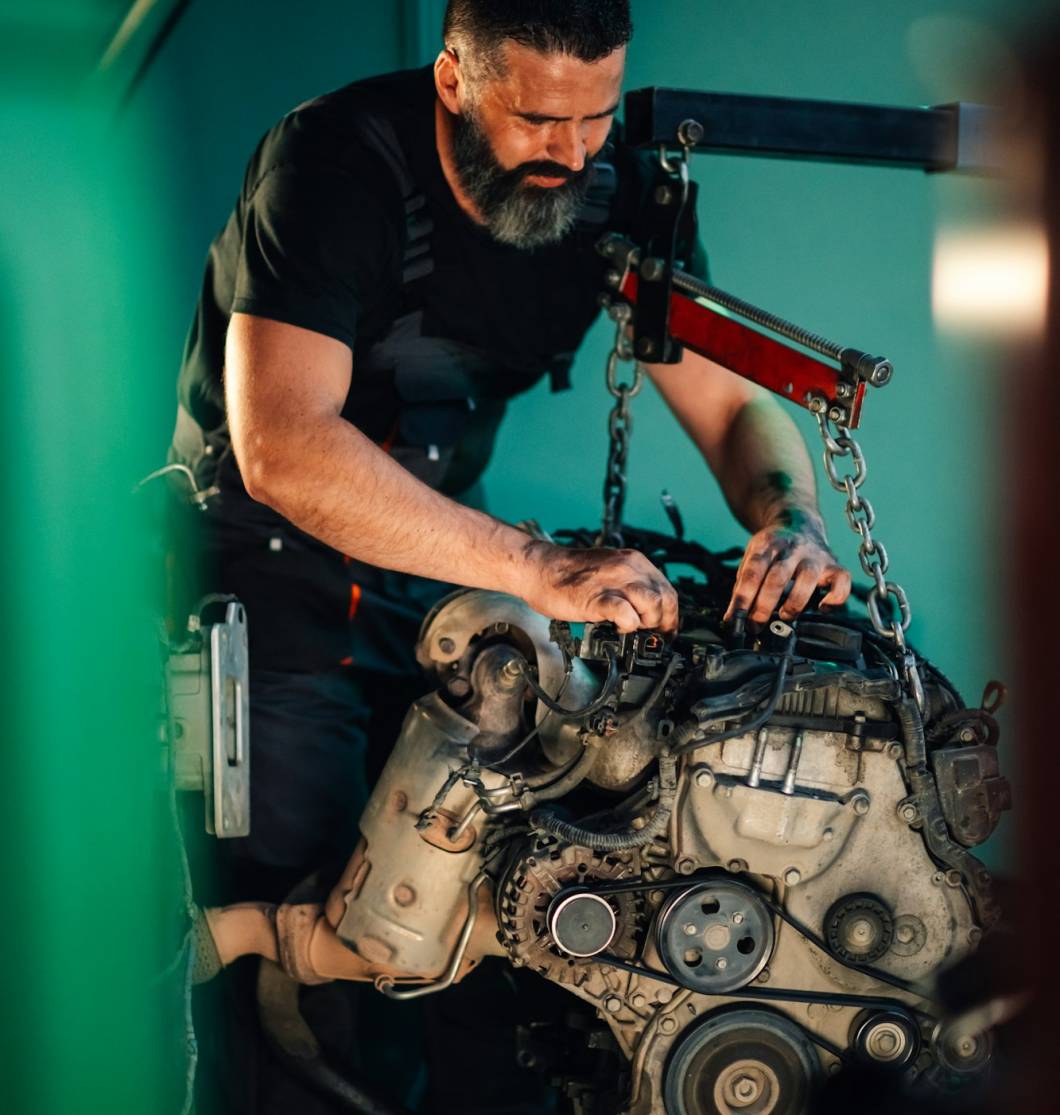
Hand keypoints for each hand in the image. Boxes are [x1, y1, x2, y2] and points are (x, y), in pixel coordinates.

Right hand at [520, 542, 677, 633]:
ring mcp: (614, 581)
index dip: (670, 615)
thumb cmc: (568, 574)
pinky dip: (628, 625)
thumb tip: (645, 610)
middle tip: (649, 633)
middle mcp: (628, 568)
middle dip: (662, 622)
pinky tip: (617, 627)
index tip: (664, 630)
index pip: (668, 590)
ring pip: (654, 604)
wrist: (539, 569)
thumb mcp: (609, 572)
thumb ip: (629, 586)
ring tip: (633, 628)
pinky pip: (627, 614)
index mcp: (633, 561)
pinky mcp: (598, 598)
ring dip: (648, 623)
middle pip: (666, 599)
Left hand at [724, 516, 850, 623]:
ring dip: (794, 603)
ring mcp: (814, 556)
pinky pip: (842, 581)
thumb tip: (733, 618)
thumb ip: (743, 585)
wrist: (800, 523)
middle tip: (755, 625)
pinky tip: (822, 608)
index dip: (743, 598)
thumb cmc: (773, 550)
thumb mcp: (752, 557)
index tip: (736, 619)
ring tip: (784, 616)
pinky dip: (835, 598)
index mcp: (766, 545)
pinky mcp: (834, 564)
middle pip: (777, 578)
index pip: (752, 572)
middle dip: (764, 606)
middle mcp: (792, 548)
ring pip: (808, 579)